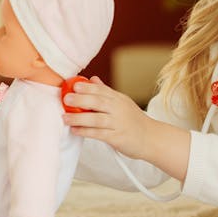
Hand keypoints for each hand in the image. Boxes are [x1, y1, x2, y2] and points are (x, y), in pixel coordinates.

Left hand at [62, 76, 189, 179]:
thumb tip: (92, 79)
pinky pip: (99, 134)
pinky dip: (86, 132)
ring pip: (97, 119)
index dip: (87, 87)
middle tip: (66, 98)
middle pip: (99, 102)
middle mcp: (119, 109)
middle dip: (81, 99)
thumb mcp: (123, 103)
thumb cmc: (134, 120)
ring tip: (65, 118)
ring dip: (79, 118)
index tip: (73, 85)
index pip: (102, 90)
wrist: (151, 138)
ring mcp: (118, 124)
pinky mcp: (117, 138)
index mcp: (119, 99)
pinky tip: (75, 131)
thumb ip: (106, 92)